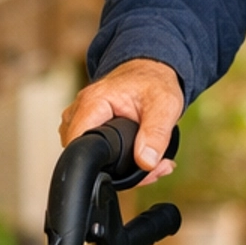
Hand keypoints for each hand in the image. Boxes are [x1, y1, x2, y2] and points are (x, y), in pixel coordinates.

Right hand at [60, 58, 184, 181]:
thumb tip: (145, 161)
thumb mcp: (165, 104)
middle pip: (85, 155)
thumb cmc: (155, 82)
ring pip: (92, 158)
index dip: (104, 165)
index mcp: (93, 102)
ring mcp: (81, 120)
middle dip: (120, 172)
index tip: (135, 172)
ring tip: (152, 164)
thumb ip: (157, 133)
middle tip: (153, 169)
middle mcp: (80, 111)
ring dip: (123, 171)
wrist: (151, 72)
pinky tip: (143, 160)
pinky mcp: (88, 129)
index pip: (79, 145)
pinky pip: (97, 153)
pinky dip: (121, 164)